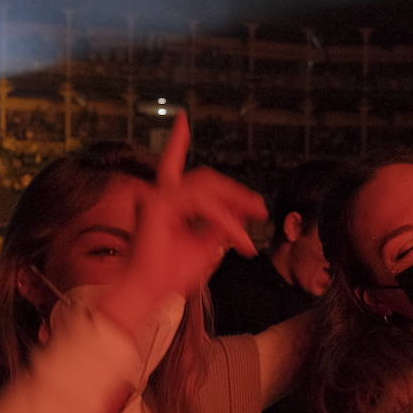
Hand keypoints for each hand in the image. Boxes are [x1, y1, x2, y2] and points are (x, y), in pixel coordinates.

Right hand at [100, 113, 266, 333]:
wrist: (152, 293)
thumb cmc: (173, 273)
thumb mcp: (208, 245)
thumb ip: (222, 224)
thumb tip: (240, 211)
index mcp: (168, 201)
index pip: (174, 164)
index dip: (176, 140)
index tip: (183, 120)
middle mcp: (161, 194)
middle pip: (204, 178)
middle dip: (235, 191)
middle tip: (260, 209)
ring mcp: (158, 197)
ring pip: (207, 189)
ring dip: (233, 210)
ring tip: (249, 233)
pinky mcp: (158, 204)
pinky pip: (202, 202)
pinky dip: (223, 218)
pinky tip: (236, 234)